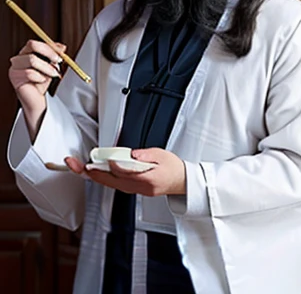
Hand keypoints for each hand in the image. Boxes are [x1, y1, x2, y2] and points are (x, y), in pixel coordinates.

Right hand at [9, 39, 64, 102]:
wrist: (36, 99)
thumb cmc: (42, 82)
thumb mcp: (51, 66)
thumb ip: (55, 56)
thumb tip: (62, 47)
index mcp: (26, 52)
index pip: (36, 42)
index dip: (49, 46)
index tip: (62, 52)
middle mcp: (19, 57)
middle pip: (32, 45)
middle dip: (49, 52)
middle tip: (58, 61)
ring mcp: (15, 67)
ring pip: (32, 59)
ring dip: (47, 67)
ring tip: (54, 74)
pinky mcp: (15, 77)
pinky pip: (29, 73)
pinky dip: (40, 77)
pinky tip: (42, 80)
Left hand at [65, 148, 185, 196]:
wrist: (180, 181)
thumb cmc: (172, 168)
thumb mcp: (162, 155)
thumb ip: (146, 155)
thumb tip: (133, 155)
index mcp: (148, 178)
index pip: (127, 173)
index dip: (114, 167)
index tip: (106, 161)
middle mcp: (139, 187)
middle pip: (111, 182)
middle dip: (92, 173)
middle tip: (76, 165)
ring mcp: (135, 190)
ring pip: (110, 184)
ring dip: (93, 176)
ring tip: (78, 167)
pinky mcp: (132, 190)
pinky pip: (114, 185)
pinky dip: (102, 178)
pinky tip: (93, 172)